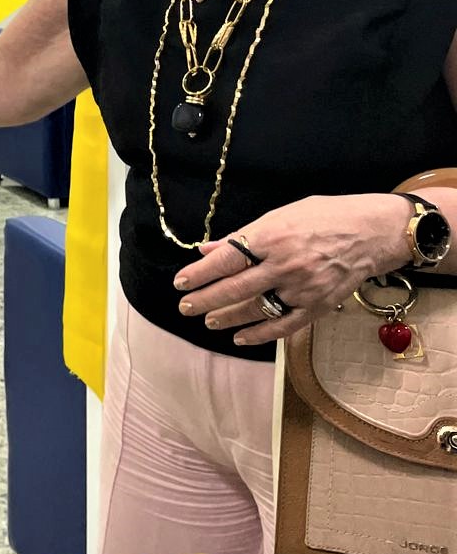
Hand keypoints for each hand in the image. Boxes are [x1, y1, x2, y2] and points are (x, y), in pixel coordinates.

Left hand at [174, 193, 411, 345]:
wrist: (372, 232)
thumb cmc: (323, 217)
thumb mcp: (279, 215)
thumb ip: (242, 236)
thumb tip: (208, 250)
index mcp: (272, 237)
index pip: (227, 260)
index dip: (200, 274)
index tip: (180, 282)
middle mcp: (285, 265)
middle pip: (236, 288)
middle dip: (205, 299)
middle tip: (185, 307)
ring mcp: (303, 288)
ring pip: (257, 310)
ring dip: (228, 317)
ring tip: (208, 320)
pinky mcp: (318, 306)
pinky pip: (284, 326)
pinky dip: (260, 334)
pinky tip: (241, 337)